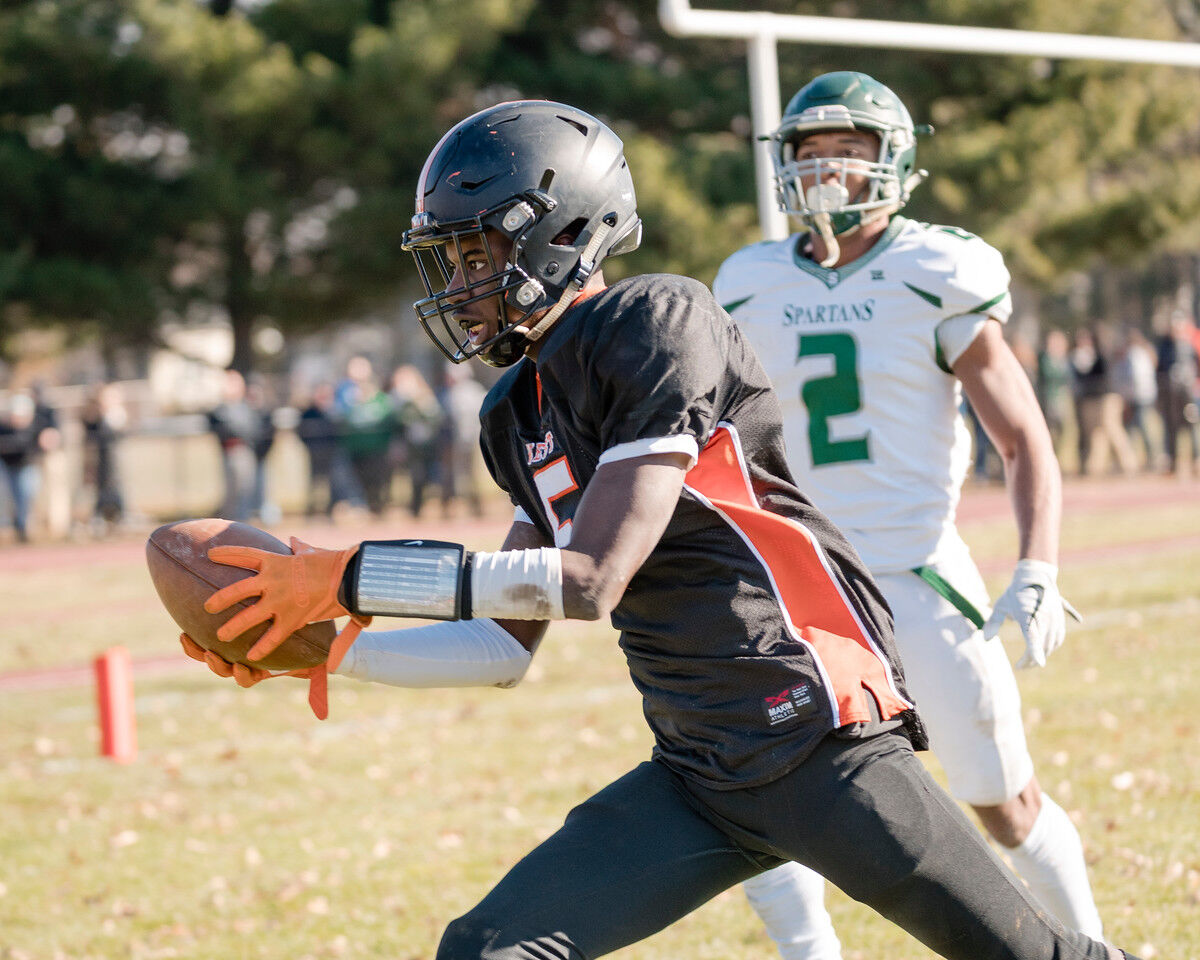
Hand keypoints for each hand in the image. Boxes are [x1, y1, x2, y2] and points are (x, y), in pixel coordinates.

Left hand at [179, 632, 337, 719]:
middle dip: (217, 664)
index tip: (240, 666)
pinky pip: (205, 644)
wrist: (299, 634)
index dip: (240, 675)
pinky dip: (193, 644)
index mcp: (259, 671)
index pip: (246, 679)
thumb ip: (315, 685)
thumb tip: (322, 712)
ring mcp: (232, 652)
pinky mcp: (224, 640)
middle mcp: (243, 664)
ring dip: (201, 654)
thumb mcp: (311, 667)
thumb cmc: (305, 650)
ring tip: (193, 641)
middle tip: (214, 654)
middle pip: (225, 670)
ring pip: (212, 658)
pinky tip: (184, 633)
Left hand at [205, 537, 356, 661]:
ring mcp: (280, 602)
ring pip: (248, 617)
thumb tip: (295, 541)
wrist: (348, 577)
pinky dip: (262, 648)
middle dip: (220, 600)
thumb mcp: (312, 551)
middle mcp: (272, 582)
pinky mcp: (292, 619)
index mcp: (276, 562)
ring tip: (220, 636)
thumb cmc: (333, 561)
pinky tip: (251, 657)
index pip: (244, 556)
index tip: (210, 555)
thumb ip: (300, 548)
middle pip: (237, 591)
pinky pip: (272, 637)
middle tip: (208, 606)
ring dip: (233, 627)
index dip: (226, 554)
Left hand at [982, 559, 1081, 668]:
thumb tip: (986, 640)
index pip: (1033, 636)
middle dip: (1032, 660)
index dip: (1035, 651)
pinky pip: (1058, 638)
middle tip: (1021, 666)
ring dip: (1042, 655)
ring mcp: (1054, 619)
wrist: (1036, 578)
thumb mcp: (1001, 605)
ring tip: (1030, 661)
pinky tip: (1042, 651)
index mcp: (1028, 614)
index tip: (1038, 663)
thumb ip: (993, 622)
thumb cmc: (1015, 593)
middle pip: (1042, 645)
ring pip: (1051, 644)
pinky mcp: (1060, 620)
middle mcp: (1044, 618)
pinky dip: (1050, 647)